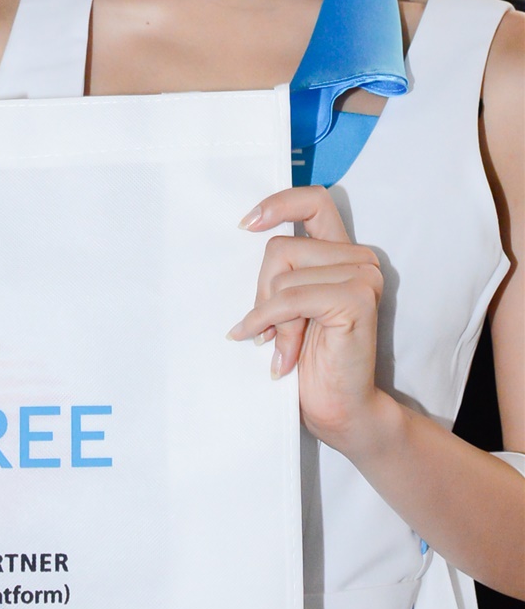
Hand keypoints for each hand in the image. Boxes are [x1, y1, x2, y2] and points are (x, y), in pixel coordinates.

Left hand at [228, 186, 389, 453]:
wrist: (340, 408)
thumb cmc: (310, 360)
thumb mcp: (287, 306)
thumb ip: (281, 273)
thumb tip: (246, 235)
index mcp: (341, 253)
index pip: (314, 201)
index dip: (278, 204)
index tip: (246, 225)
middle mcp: (358, 258)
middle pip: (279, 247)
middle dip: (262, 291)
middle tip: (266, 330)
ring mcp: (363, 276)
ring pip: (282, 274)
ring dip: (270, 315)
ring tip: (279, 346)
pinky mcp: (357, 299)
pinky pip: (290, 298)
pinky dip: (270, 322)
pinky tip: (275, 352)